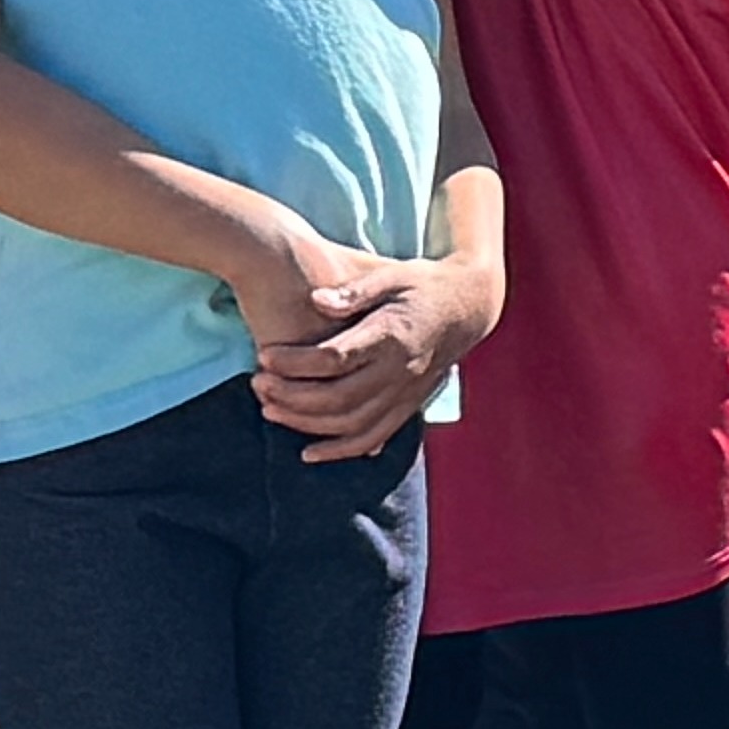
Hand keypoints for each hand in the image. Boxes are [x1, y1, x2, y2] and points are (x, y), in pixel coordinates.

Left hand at [253, 235, 500, 459]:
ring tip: (270, 409)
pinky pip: (374, 437)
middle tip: (258, 384)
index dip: (295, 362)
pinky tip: (309, 453)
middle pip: (337, 397)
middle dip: (291, 396)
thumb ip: (356, 290)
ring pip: (351, 423)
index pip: (335, 358)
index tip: (264, 356)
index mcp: (393, 335)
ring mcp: (406, 393)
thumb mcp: (394, 275)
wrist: (470, 308)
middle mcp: (400, 370)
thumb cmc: (425, 285)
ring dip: (306, 423)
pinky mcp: (409, 406)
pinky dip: (340, 450)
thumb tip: (317, 299)